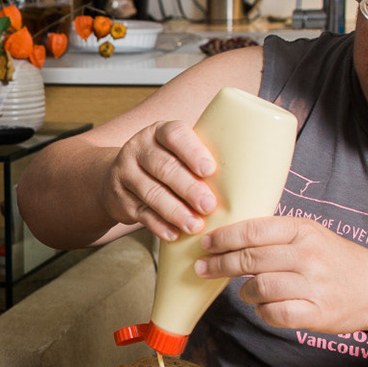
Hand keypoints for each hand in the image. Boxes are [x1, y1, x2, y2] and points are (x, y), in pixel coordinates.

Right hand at [99, 120, 220, 239]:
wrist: (117, 176)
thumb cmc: (164, 163)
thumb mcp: (176, 151)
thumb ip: (201, 156)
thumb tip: (250, 174)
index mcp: (159, 132)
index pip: (174, 135)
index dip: (192, 152)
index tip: (209, 170)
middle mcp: (139, 149)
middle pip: (164, 167)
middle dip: (188, 188)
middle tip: (209, 205)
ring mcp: (126, 174)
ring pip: (151, 193)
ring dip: (175, 211)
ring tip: (195, 225)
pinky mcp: (120, 199)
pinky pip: (141, 213)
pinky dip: (159, 225)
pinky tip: (174, 234)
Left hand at [194, 216, 367, 334]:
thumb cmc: (336, 261)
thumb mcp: (311, 235)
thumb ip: (275, 235)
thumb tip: (228, 237)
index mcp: (303, 231)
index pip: (253, 231)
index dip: (224, 238)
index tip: (205, 244)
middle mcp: (308, 255)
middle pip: (250, 260)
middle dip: (219, 264)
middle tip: (202, 268)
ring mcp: (313, 285)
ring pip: (258, 288)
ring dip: (244, 292)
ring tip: (245, 291)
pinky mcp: (317, 313)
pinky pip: (274, 313)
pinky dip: (263, 311)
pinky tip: (266, 306)